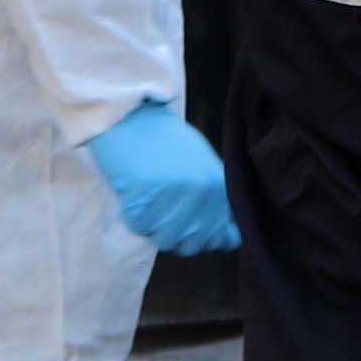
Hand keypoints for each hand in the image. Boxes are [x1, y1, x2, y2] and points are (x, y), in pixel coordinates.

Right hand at [86, 100, 237, 255]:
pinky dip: (133, 216)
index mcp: (217, 186)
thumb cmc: (164, 143)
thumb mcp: (200, 168)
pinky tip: (134, 193)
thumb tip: (229, 242)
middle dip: (172, 234)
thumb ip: (215, 204)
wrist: (131, 116)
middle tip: (160, 209)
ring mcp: (173, 195)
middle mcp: (200, 192)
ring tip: (148, 199)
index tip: (183, 223)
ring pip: (162, 239)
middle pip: (188, 243)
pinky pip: (139, 226)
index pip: (217, 237)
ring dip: (152, 226)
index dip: (197, 238)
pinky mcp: (143, 196)